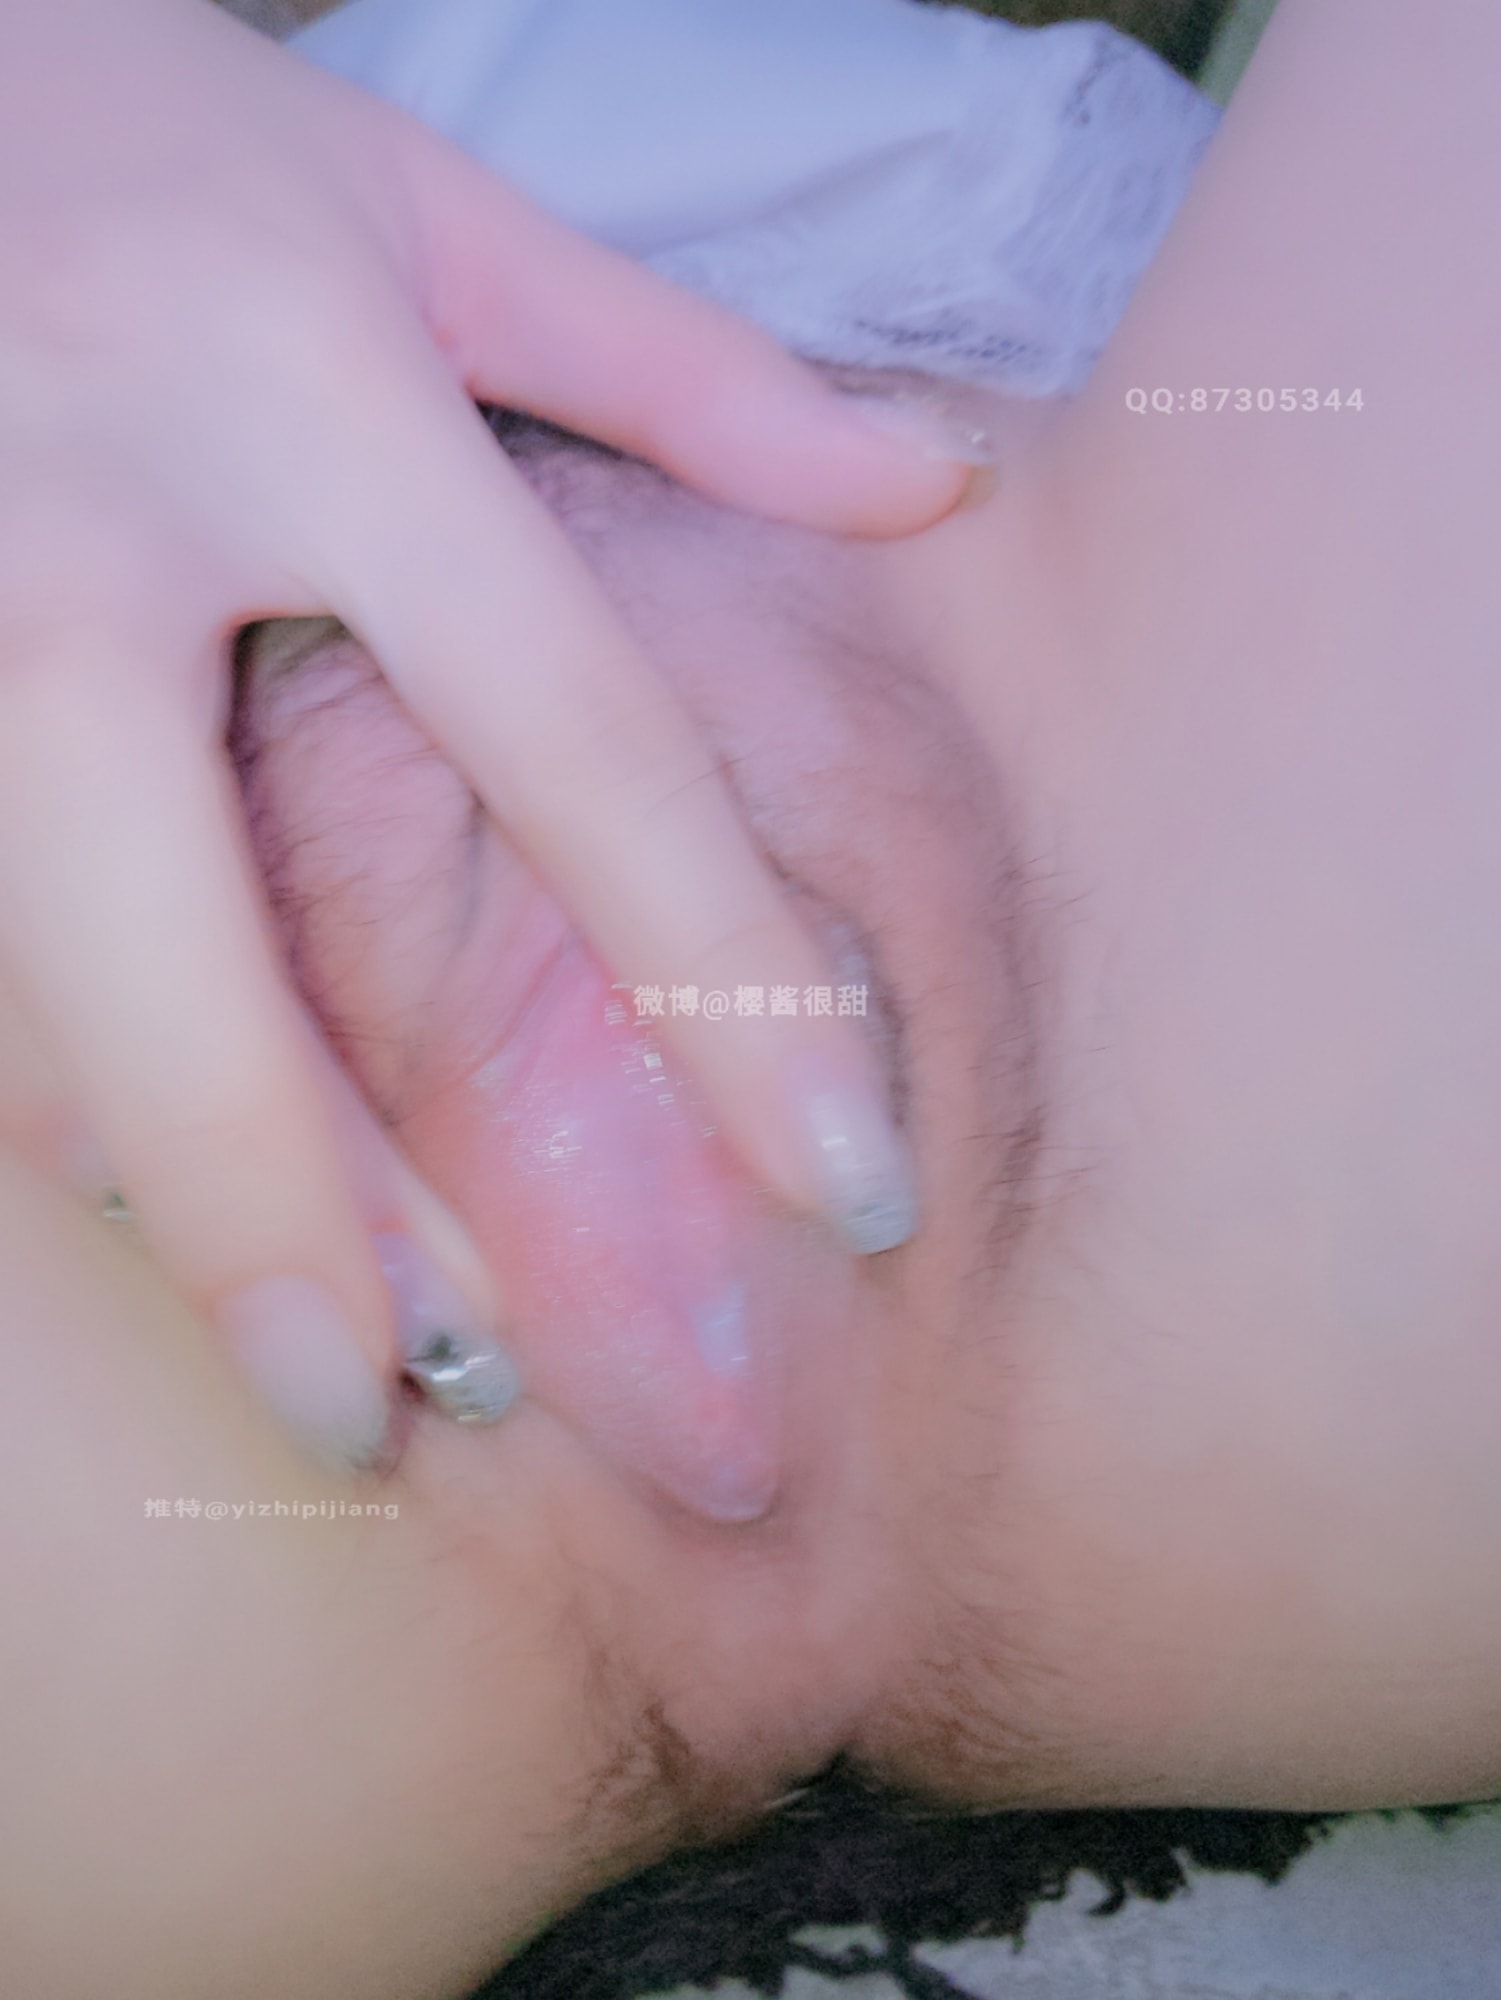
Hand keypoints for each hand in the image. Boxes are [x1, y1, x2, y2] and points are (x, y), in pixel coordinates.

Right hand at [0, 0, 977, 1461]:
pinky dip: (58, 1095)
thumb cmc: (171, 146)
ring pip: (42, 986)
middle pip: (192, 943)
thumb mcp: (432, 218)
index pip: (575, 743)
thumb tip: (936, 488)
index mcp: (303, 402)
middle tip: (415, 1423)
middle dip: (301, 1216)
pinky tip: (152, 1207)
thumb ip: (685, 374)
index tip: (847, 1192)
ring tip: (325, 1379)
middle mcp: (89, 534)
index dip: (723, 989)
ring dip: (177, 1201)